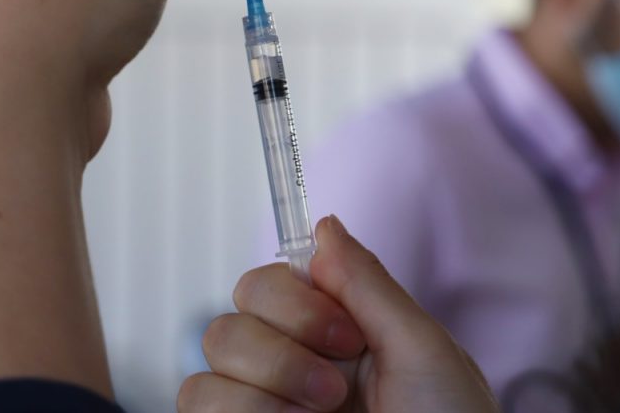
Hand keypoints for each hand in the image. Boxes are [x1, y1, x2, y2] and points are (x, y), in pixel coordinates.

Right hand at [179, 215, 498, 411]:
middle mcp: (289, 371)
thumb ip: (368, 284)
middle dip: (283, 352)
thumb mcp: (423, 350)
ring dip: (267, 393)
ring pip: (207, 371)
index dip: (294, 300)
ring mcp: (263, 409)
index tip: (347, 335)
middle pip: (228, 321)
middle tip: (338, 390)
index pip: (268, 284)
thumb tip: (324, 224)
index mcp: (332, 337)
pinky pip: (195, 405)